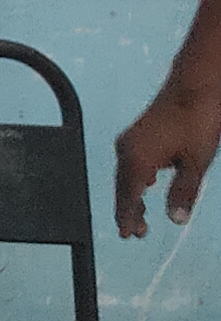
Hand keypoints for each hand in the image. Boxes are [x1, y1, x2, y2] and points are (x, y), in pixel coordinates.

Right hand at [116, 78, 220, 240]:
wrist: (197, 85)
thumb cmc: (197, 120)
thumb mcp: (196, 163)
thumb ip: (184, 193)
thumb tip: (176, 219)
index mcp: (137, 160)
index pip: (128, 198)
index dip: (128, 218)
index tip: (128, 234)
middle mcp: (127, 150)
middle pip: (123, 188)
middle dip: (128, 210)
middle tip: (134, 232)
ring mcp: (131, 139)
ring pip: (126, 176)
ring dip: (132, 195)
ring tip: (140, 213)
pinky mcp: (139, 133)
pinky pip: (129, 163)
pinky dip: (135, 180)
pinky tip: (146, 183)